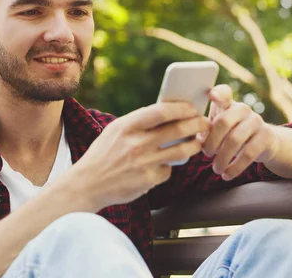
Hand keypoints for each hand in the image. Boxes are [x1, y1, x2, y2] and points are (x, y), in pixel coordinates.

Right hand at [73, 102, 209, 210]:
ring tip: (197, 142)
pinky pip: (168, 170)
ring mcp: (143, 162)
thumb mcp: (115, 130)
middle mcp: (136, 143)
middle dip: (197, 124)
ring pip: (182, 150)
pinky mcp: (147, 180)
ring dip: (194, 145)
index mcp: (127, 126)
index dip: (182, 108)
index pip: (162, 111)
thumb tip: (168, 112)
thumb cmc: (103, 153)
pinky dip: (169, 166)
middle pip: (178, 129)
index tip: (191, 108)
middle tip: (204, 122)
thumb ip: (139, 122)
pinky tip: (165, 164)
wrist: (87, 183)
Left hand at [200, 84, 279, 180]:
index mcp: (227, 104)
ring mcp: (256, 121)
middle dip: (211, 141)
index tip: (211, 95)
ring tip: (216, 169)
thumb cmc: (231, 133)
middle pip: (223, 122)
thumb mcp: (218, 128)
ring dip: (222, 158)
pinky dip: (235, 167)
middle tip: (206, 154)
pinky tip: (227, 175)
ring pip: (235, 140)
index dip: (218, 93)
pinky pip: (248, 154)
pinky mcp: (267, 136)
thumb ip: (205, 130)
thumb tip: (194, 140)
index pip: (224, 93)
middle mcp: (242, 109)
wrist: (263, 142)